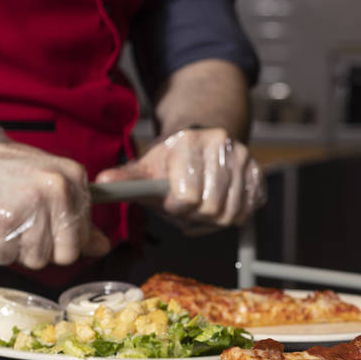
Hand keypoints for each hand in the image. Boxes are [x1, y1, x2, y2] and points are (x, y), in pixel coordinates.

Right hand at [0, 110, 110, 268]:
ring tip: (1, 219)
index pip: (85, 233)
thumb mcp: (42, 182)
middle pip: (66, 254)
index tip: (41, 222)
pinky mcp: (4, 221)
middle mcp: (57, 188)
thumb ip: (73, 214)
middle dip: (42, 249)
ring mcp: (32, 204)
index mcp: (73, 176)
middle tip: (19, 224)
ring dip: (16, 248)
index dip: (61, 237)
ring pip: (36, 259)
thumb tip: (102, 246)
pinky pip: (7, 257)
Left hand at [93, 128, 264, 231]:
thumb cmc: (171, 164)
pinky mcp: (257, 172)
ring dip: (214, 218)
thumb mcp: (147, 169)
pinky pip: (248, 210)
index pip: (187, 197)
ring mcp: (243, 156)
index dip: (177, 207)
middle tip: (189, 204)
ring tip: (203, 203)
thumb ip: (127, 179)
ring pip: (230, 213)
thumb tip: (102, 182)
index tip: (173, 200)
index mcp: (189, 141)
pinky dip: (233, 215)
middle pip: (210, 208)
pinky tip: (221, 202)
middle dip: (196, 215)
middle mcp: (220, 143)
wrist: (203, 145)